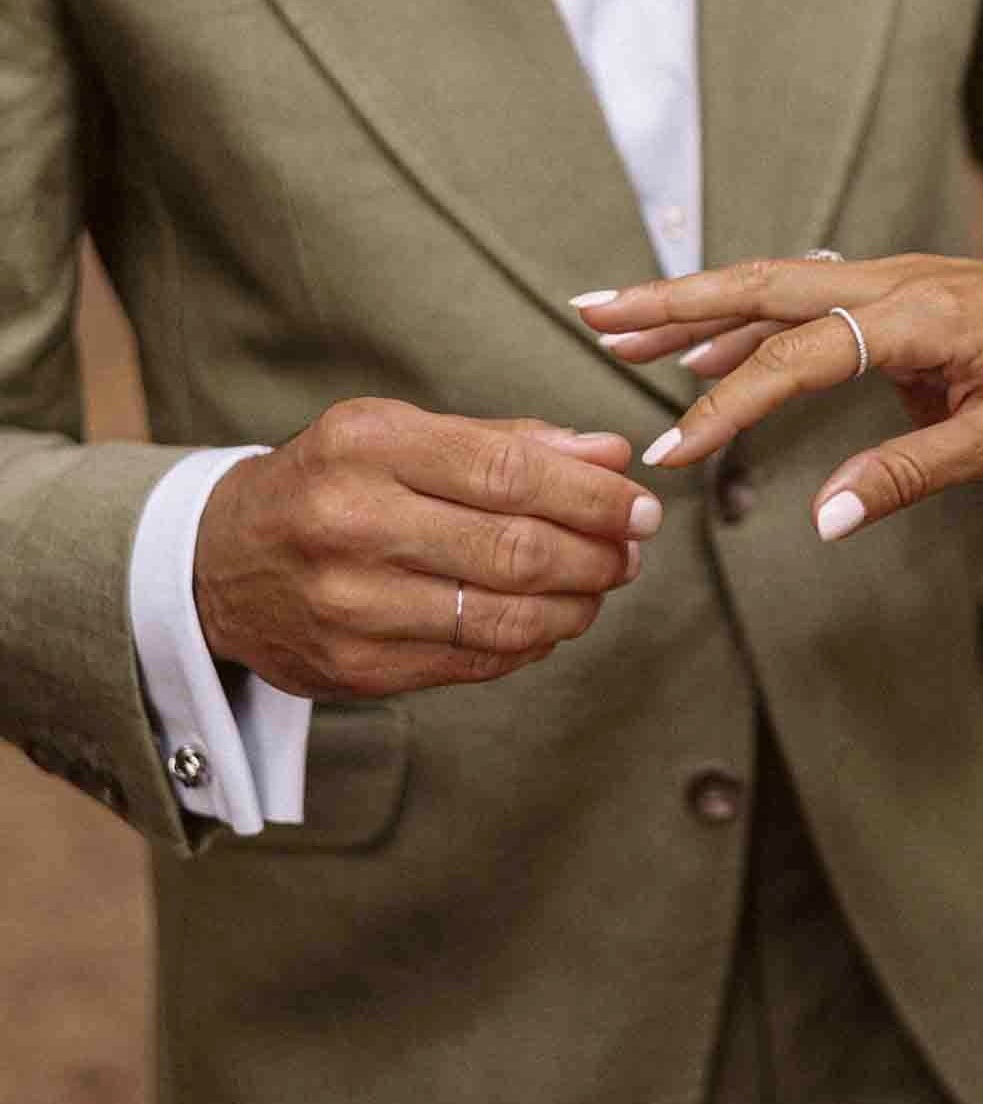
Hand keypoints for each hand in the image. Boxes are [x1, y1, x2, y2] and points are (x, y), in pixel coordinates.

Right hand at [194, 400, 659, 697]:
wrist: (218, 563)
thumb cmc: (332, 482)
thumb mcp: (401, 435)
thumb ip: (508, 444)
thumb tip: (612, 456)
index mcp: (367, 444)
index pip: (510, 473)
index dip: (593, 496)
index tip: (642, 505)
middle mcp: (351, 522)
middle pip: (516, 550)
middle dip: (596, 554)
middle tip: (632, 550)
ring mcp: (350, 604)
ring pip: (504, 616)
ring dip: (575, 606)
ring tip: (599, 586)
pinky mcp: (356, 668)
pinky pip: (475, 661)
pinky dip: (529, 642)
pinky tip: (547, 620)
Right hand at [573, 250, 982, 539]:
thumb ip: (908, 476)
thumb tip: (823, 522)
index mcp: (919, 316)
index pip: (795, 359)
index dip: (728, 409)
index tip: (671, 453)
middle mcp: (898, 281)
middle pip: (761, 285)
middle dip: (670, 303)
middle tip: (590, 312)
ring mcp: (901, 278)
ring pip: (778, 282)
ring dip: (698, 304)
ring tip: (620, 325)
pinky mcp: (908, 290)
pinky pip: (811, 296)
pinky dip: (751, 315)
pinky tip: (714, 346)